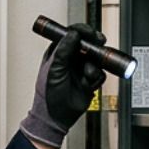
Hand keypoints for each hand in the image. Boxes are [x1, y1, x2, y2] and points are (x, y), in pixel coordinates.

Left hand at [19, 23, 105, 148]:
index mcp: (58, 52)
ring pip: (96, 59)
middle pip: (88, 44)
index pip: (72, 35)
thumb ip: (63, 50)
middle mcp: (70, 59)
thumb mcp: (54, 69)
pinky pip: (100, 73)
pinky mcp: (90, 80)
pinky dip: (96, 78)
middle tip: (99, 43)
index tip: (89, 32)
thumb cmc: (48, 95)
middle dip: (94, 45)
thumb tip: (72, 34)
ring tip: (87, 74)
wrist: (57, 117)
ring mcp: (80, 69)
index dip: (82, 31)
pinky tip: (88, 84)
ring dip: (94, 66)